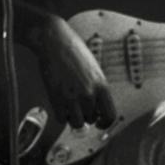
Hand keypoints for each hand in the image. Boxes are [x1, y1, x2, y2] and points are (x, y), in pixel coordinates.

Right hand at [26, 12, 117, 129]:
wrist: (54, 41)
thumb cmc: (73, 51)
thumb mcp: (94, 69)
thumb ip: (97, 88)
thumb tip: (96, 109)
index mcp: (102, 85)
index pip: (110, 115)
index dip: (105, 123)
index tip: (99, 123)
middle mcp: (89, 93)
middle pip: (91, 119)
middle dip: (85, 115)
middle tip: (78, 106)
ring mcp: (72, 96)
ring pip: (77, 123)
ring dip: (73, 118)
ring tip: (69, 106)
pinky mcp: (57, 98)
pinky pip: (61, 118)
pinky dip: (61, 115)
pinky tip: (60, 104)